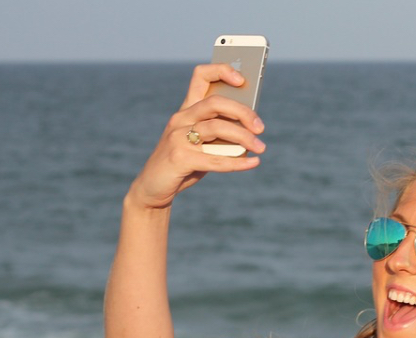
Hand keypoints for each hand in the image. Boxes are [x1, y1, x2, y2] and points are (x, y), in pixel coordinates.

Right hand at [126, 63, 266, 210]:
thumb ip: (221, 132)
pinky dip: (237, 162)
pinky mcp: (179, 158)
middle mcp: (181, 119)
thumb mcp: (203, 143)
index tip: (242, 80)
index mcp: (187, 110)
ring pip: (216, 128)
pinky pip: (214, 159)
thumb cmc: (185, 162)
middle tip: (260, 127)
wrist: (154, 188)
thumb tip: (252, 128)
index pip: (201, 76)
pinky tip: (253, 163)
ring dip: (244, 138)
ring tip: (261, 147)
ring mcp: (177, 137)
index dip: (221, 71)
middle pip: (215, 103)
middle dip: (242, 112)